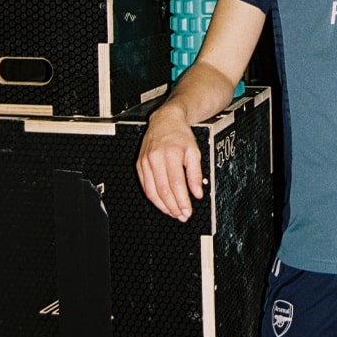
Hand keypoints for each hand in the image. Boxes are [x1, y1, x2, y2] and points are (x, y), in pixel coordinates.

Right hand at [136, 104, 203, 220]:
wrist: (165, 121)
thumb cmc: (180, 135)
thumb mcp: (194, 151)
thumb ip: (195, 174)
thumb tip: (197, 193)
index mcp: (171, 154)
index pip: (176, 184)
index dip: (182, 201)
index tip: (188, 211)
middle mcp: (155, 158)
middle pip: (163, 190)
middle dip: (173, 207)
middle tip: (181, 216)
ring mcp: (145, 162)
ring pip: (151, 191)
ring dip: (163, 206)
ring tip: (173, 213)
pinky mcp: (139, 165)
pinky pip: (145, 186)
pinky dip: (154, 198)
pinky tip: (162, 203)